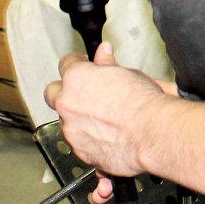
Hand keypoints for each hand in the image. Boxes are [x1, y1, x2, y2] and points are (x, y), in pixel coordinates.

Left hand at [46, 43, 176, 201]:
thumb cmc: (143, 103)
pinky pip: (79, 142)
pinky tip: (107, 135)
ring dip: (78, 117)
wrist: (152, 133)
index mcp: (77, 78)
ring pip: (65, 120)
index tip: (83, 65)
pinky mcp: (80, 150)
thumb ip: (108, 63)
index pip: (66, 63)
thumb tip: (104, 52)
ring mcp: (71, 129)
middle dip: (64, 91)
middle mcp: (68, 103)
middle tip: (82, 92)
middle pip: (52, 93)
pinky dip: (89, 139)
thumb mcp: (127, 73)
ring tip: (103, 118)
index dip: (76, 63)